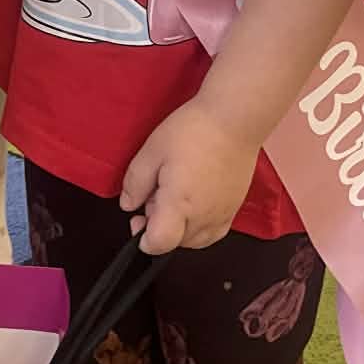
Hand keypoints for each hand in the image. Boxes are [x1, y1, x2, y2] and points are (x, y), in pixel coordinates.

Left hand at [120, 98, 261, 254]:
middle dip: (159, 226)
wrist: (235, 119)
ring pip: (195, 241)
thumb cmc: (192, 131)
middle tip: (156, 193)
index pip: (159, 244)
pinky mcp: (235, 208)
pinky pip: (214, 233)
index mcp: (180, 205)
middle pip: (175, 243)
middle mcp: (203, 217)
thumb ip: (136, 183)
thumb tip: (128, 205)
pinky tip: (194, 203)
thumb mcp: (152, 151)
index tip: (137, 220)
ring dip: (179, 228)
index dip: (143, 239)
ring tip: (175, 196)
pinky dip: (199, 227)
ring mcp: (223, 215)